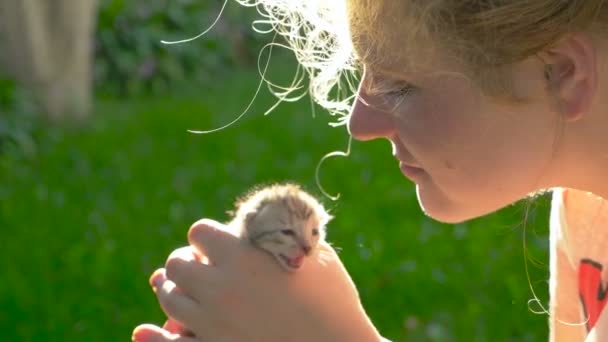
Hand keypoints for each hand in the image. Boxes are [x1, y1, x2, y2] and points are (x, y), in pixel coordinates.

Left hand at [132, 219, 380, 341]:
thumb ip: (281, 231)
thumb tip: (257, 221)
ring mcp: (212, 322)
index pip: (199, 232)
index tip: (218, 242)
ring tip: (188, 290)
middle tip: (202, 266)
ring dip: (174, 289)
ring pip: (169, 297)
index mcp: (242, 256)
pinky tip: (145, 331)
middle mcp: (219, 287)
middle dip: (188, 261)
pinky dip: (154, 336)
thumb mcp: (312, 253)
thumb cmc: (333, 298)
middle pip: (176, 263)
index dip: (208, 236)